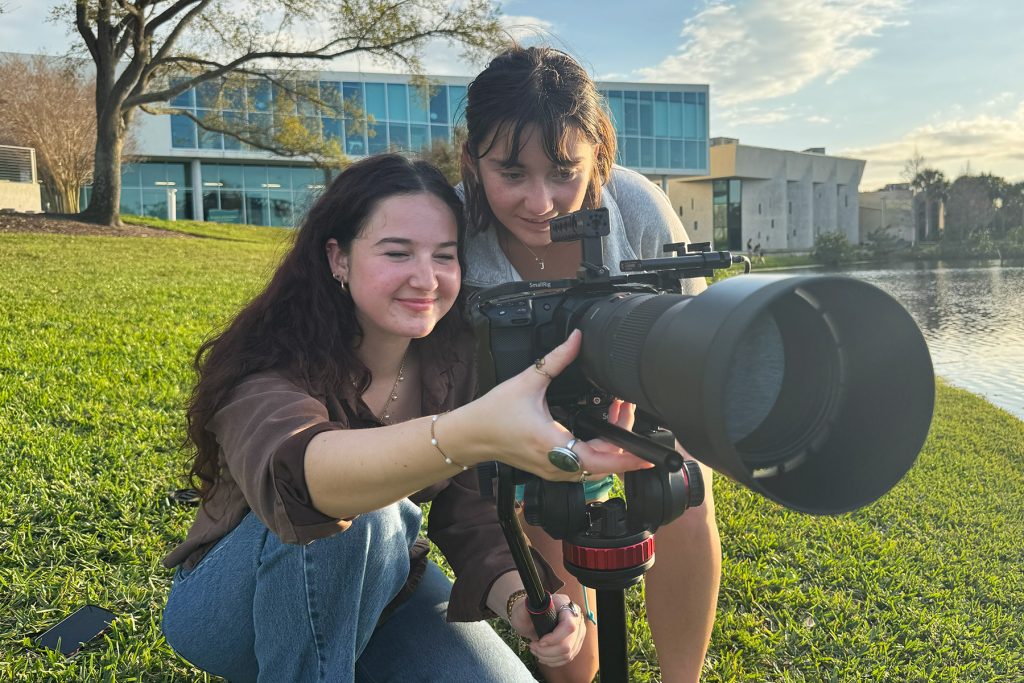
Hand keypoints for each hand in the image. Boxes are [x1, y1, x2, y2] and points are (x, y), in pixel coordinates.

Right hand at [460, 329, 652, 480]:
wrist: (472, 435)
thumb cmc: (494, 413)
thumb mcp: (527, 381)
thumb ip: (556, 359)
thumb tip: (577, 338)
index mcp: (553, 444)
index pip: (600, 459)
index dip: (627, 457)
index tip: (647, 452)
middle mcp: (556, 464)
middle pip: (605, 464)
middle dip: (624, 440)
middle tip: (627, 410)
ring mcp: (554, 470)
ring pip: (596, 467)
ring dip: (612, 446)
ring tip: (618, 415)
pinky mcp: (552, 469)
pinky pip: (583, 466)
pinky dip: (599, 452)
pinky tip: (603, 429)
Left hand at [509, 593, 585, 667]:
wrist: (531, 616)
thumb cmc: (527, 611)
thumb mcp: (523, 608)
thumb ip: (527, 607)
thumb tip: (532, 608)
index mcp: (565, 604)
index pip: (568, 626)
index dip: (554, 638)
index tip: (539, 641)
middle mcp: (576, 618)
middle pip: (568, 645)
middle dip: (547, 651)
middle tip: (533, 647)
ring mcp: (578, 631)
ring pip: (567, 654)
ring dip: (548, 657)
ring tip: (535, 651)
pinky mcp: (576, 642)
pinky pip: (568, 657)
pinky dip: (553, 660)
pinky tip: (543, 656)